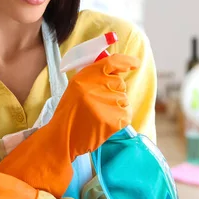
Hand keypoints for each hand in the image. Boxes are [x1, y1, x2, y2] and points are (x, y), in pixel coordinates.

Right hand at [0, 53, 139, 198]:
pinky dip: (120, 119)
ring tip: (99, 114)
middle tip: (98, 102)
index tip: (135, 63)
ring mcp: (106, 104)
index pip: (113, 62)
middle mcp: (97, 87)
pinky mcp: (114, 120)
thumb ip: (95, 77)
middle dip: (114, 91)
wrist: (63, 137)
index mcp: (86, 76)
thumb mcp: (77, 87)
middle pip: (120, 83)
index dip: (126, 61)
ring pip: (124, 99)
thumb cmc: (70, 112)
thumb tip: (119, 70)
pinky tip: (105, 122)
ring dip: (116, 106)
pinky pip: (126, 114)